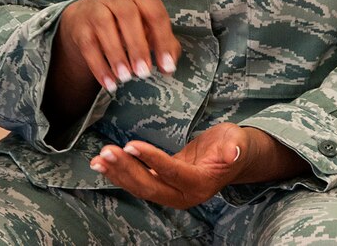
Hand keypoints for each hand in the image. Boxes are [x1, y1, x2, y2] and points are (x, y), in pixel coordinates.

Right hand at [58, 0, 180, 92]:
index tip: (166, 65)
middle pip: (128, 15)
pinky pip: (88, 45)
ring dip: (116, 55)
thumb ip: (164, 42)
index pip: (155, 13)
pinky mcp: (80, 25)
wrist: (86, 16)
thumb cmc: (126, 23)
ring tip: (126, 77)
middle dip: (137, 46)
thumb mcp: (147, 26)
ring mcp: (96, 8)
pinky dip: (99, 66)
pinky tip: (110, 82)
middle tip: (144, 72)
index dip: (163, 40)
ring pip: (104, 26)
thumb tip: (169, 65)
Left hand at [90, 123, 308, 208]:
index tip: (131, 145)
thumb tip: (234, 150)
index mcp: (201, 184)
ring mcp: (172, 192)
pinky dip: (121, 173)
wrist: (234, 157)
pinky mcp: (164, 184)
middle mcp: (184, 194)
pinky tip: (104, 164)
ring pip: (141, 186)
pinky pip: (139, 181)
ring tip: (98, 159)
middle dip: (126, 169)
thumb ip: (234, 148)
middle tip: (106, 152)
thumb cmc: (236, 145)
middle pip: (150, 185)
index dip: (151, 159)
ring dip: (118, 173)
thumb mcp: (238, 142)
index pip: (171, 171)